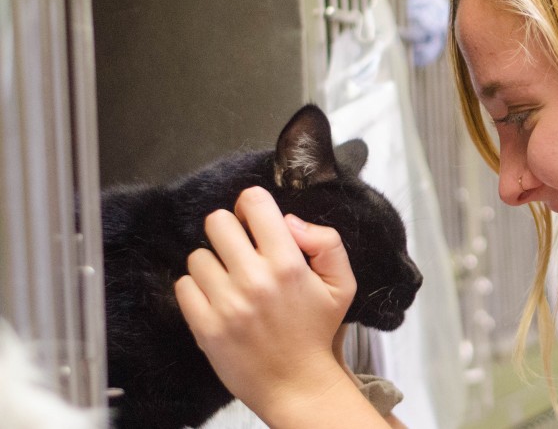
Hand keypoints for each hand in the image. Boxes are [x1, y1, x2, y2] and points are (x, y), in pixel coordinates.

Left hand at [174, 186, 357, 417]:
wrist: (296, 383)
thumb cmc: (316, 332)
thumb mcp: (342, 284)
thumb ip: (327, 242)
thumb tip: (289, 221)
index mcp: (288, 264)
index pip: (254, 204)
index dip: (252, 205)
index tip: (254, 220)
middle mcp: (255, 280)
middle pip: (217, 222)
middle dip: (229, 230)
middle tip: (240, 249)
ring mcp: (227, 304)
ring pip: (198, 255)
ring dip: (213, 263)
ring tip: (230, 281)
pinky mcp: (205, 326)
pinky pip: (184, 286)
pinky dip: (197, 289)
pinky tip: (217, 299)